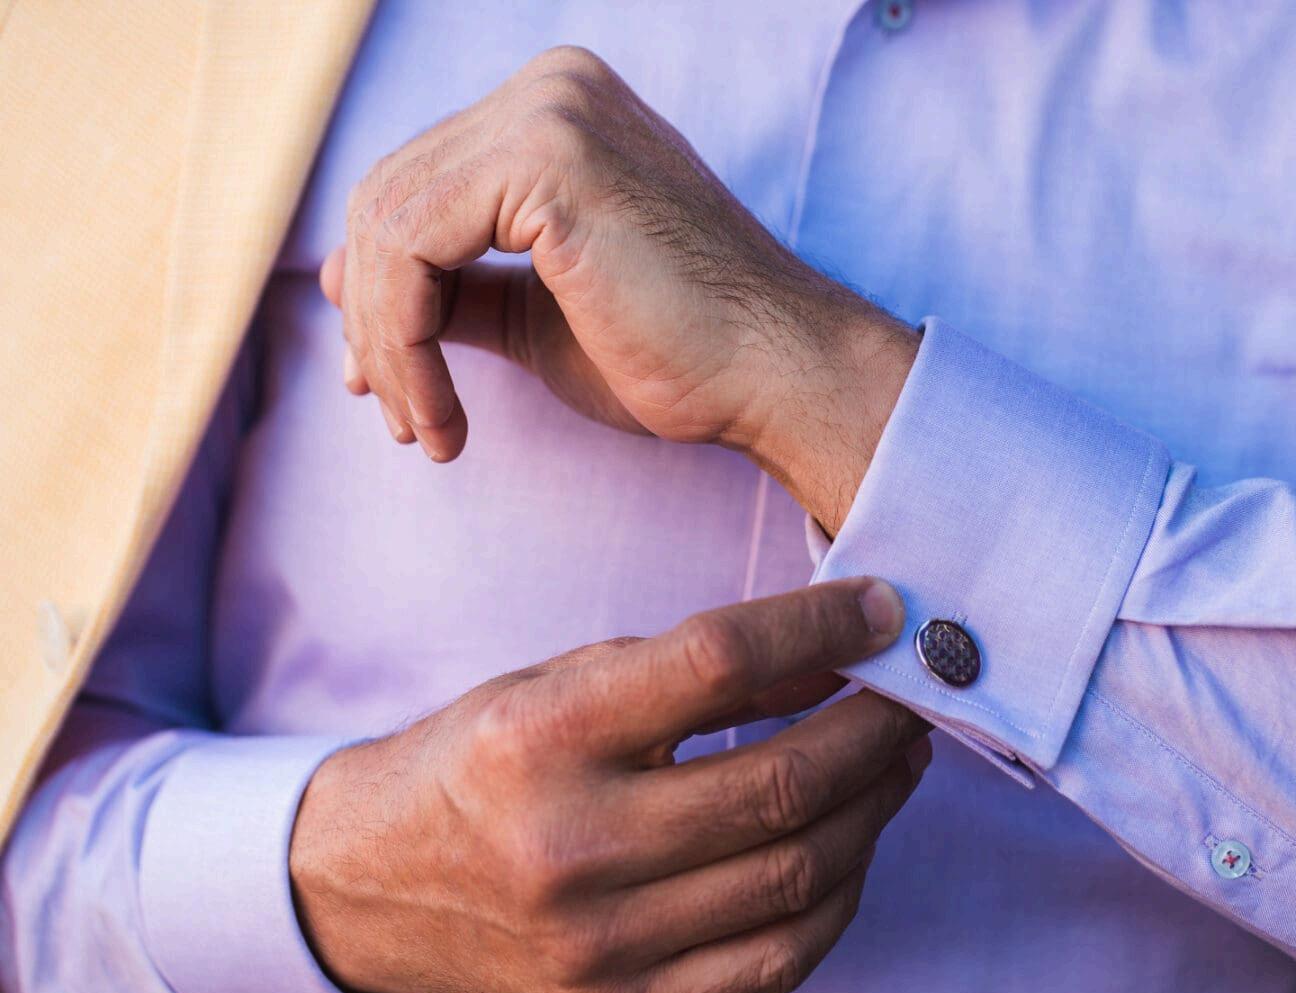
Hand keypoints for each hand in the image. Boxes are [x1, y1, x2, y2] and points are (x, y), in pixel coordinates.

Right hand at [289, 578, 931, 992]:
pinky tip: (848, 846)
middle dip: (875, 731)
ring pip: (796, 877)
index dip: (822, 626)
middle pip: (778, 786)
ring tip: (893, 763)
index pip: (718, 663)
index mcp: (543, 738)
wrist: (371, 885)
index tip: (882, 610)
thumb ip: (695, 668)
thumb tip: (836, 651)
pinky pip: (777, 961)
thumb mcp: (566, 682)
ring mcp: (596, 946)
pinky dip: (837, 896)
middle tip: (910, 698)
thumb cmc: (480, 763)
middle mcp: (568, 847)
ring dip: (873, 810)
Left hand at [321, 45, 918, 530]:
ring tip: (429, 430)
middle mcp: (550, 88)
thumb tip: (351, 289)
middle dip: (374, 323)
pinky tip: (444, 415)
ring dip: (391, 349)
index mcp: (556, 110)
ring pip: (389, 227)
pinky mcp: (546, 158)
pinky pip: (412, 250)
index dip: (376, 289)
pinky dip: (406, 345)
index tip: (379, 382)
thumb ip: (458, 287)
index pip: (415, 184)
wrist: (773, 375)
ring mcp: (549, 111)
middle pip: (388, 197)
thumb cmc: (681, 356)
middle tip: (401, 419)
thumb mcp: (537, 315)